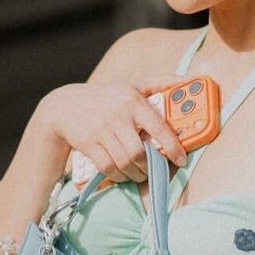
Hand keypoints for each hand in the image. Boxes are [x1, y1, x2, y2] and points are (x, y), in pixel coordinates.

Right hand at [40, 81, 186, 183]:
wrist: (65, 105)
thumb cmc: (107, 97)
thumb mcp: (133, 85)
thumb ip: (161, 82)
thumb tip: (189, 79)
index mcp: (133, 101)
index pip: (158, 126)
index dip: (173, 146)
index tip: (181, 160)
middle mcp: (118, 115)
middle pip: (139, 152)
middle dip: (150, 167)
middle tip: (156, 170)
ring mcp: (102, 131)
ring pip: (124, 162)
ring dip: (136, 174)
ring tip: (141, 174)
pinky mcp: (88, 144)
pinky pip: (108, 167)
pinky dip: (119, 176)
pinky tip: (124, 174)